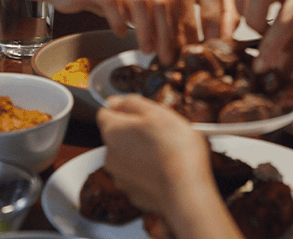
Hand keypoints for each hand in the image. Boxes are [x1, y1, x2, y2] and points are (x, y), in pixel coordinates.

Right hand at [48, 0, 186, 63]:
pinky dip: (119, 22)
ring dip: (146, 31)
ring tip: (146, 48)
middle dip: (167, 32)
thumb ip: (152, 6)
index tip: (183, 45)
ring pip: (140, 1)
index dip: (182, 22)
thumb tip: (176, 36)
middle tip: (167, 55)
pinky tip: (119, 33)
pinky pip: (113, 3)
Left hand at [97, 95, 243, 238]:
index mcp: (112, 132)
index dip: (124, 108)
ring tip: (166, 152)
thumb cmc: (175, 150)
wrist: (187, 192)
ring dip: (142, 152)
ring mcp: (120, 177)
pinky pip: (138, 175)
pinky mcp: (133, 193)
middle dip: (135, 131)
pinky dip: (148, 171)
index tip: (140, 111)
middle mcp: (110, 155)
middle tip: (160, 132)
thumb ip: (131, 103)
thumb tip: (115, 101)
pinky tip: (166, 170)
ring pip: (128, 156)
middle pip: (118, 135)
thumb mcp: (157, 112)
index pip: (105, 112)